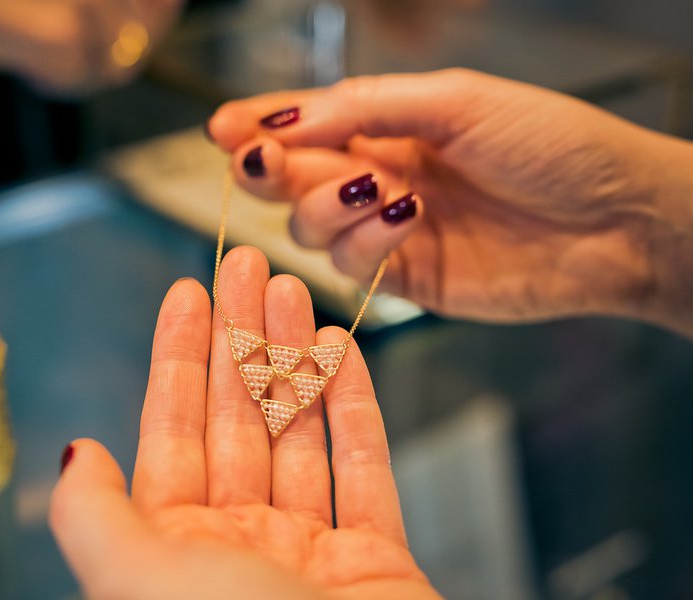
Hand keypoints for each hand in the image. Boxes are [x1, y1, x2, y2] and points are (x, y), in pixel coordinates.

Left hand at [50, 246, 440, 599]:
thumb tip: (73, 454)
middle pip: (239, 416)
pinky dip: (355, 405)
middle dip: (239, 337)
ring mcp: (311, 550)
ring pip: (300, 429)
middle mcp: (239, 545)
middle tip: (245, 265)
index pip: (172, 431)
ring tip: (290, 288)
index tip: (186, 292)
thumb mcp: (140, 579)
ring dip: (294, 356)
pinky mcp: (377, 558)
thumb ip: (94, 516)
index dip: (178, 357)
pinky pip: (365, 465)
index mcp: (175, 550)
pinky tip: (339, 351)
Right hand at [207, 69, 692, 336]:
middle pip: (289, 179)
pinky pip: (351, 264)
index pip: (303, 125)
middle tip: (262, 160)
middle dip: (270, 168)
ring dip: (326, 203)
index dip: (257, 127)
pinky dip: (365, 239)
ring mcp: (386, 231)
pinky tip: (406, 214)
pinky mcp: (404, 280)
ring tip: (376, 183)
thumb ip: (364, 109)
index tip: (219, 129)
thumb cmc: (550, 144)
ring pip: (310, 226)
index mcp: (387, 125)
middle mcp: (375, 177)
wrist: (616, 220)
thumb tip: (281, 121)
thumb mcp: (456, 101)